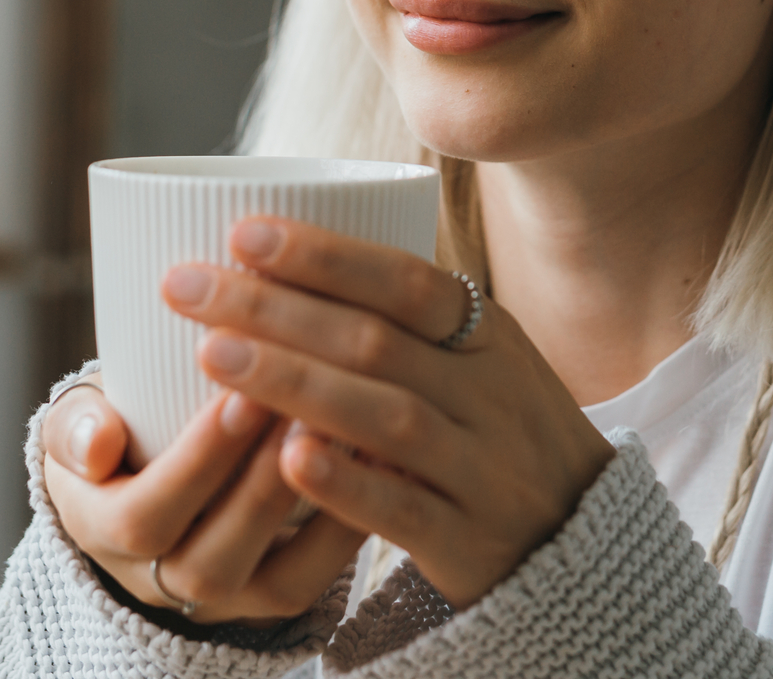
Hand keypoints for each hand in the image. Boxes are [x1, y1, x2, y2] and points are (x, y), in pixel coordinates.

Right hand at [40, 378, 367, 625]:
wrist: (151, 481)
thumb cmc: (118, 430)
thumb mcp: (78, 422)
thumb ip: (74, 427)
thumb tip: (98, 444)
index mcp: (100, 533)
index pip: (143, 519)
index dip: (195, 465)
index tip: (240, 395)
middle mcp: (162, 582)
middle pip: (213, 557)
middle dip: (263, 483)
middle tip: (310, 409)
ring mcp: (227, 598)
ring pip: (276, 577)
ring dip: (317, 507)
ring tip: (351, 435)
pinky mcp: (279, 594)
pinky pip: (319, 577)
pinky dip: (352, 524)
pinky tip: (383, 463)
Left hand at [161, 217, 616, 608]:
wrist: (586, 537)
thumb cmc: (501, 431)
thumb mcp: (478, 361)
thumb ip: (403, 320)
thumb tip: (286, 255)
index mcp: (486, 336)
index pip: (404, 280)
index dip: (324, 255)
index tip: (240, 231)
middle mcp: (488, 393)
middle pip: (376, 341)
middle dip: (274, 309)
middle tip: (185, 287)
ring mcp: (483, 468)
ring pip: (387, 418)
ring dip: (296, 382)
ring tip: (212, 355)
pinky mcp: (469, 541)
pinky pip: (404, 510)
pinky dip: (347, 483)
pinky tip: (288, 460)